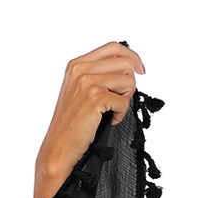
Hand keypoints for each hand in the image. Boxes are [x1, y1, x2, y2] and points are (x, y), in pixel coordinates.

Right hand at [33, 41, 144, 197]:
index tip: (139, 70)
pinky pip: (123, 101)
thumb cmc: (69, 126)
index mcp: (76, 65)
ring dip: (125, 99)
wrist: (58, 149)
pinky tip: (110, 120)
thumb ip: (97, 75)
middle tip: (119, 100)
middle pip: (125, 63)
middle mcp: (80, 70)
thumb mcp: (79, 91)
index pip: (113, 48)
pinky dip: (120, 114)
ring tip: (113, 111)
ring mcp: (87, 83)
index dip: (132, 57)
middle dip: (129, 84)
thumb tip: (127, 67)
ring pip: (128, 81)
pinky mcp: (94, 99)